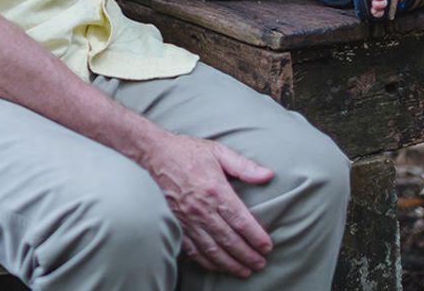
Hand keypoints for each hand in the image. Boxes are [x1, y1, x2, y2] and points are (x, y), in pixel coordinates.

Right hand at [141, 132, 273, 276]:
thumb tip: (268, 175)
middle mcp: (202, 209)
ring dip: (230, 264)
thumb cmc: (188, 152)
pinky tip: (219, 266)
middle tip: (261, 264)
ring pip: (213, 250)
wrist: (155, 155)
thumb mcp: (218, 152)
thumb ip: (244, 166)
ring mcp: (188, 220)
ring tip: (245, 271)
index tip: (267, 247)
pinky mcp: (177, 225)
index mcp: (215, 190)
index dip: (256, 237)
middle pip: (229, 240)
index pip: (240, 220)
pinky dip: (208, 262)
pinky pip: (194, 250)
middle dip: (247, 255)